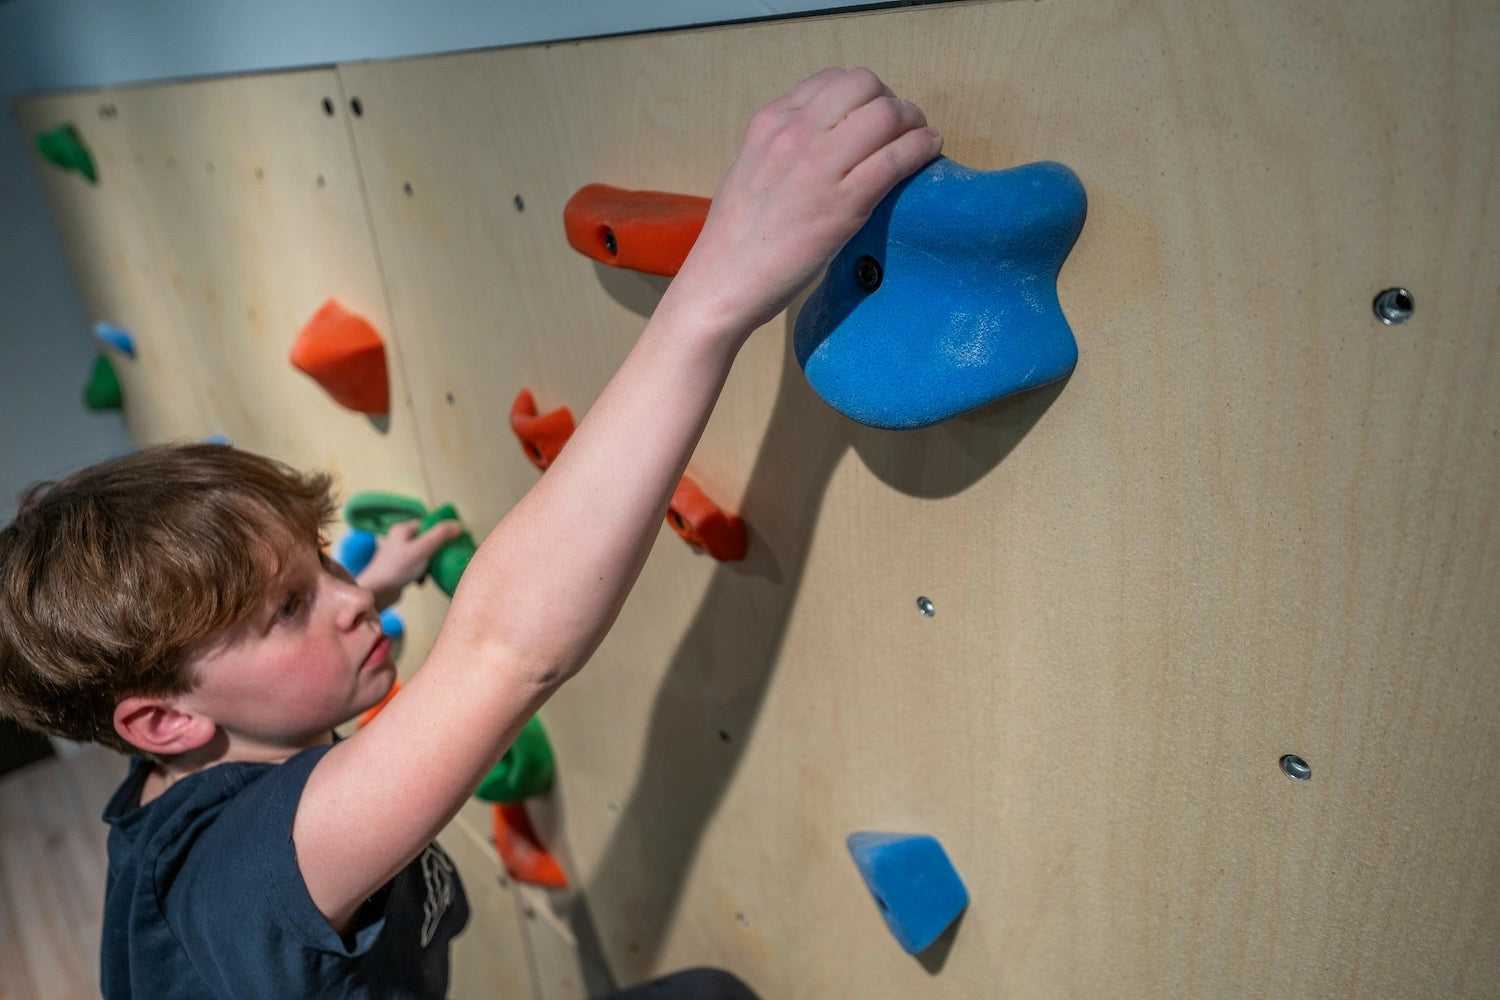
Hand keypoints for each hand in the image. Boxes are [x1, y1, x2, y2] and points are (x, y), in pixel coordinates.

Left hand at [356, 518, 465, 608]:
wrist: (377, 592)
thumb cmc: (398, 569)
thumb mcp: (423, 549)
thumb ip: (441, 535)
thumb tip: (458, 525)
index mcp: (403, 529)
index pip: (427, 524)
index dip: (440, 531)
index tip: (452, 541)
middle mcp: (399, 539)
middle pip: (426, 540)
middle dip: (436, 551)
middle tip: (444, 558)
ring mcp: (398, 555)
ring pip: (423, 555)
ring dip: (430, 564)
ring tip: (429, 572)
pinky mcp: (399, 569)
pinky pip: (417, 567)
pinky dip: (422, 573)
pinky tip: (421, 582)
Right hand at [673, 67, 941, 333]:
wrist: (723, 282)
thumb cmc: (736, 237)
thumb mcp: (750, 168)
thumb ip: (783, 146)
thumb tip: (826, 139)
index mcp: (771, 122)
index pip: (832, 80)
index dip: (863, 94)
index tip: (873, 118)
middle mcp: (796, 133)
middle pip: (865, 86)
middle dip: (892, 102)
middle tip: (901, 129)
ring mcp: (820, 166)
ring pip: (886, 114)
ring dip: (913, 122)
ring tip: (920, 139)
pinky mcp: (844, 203)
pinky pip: (895, 158)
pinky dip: (921, 148)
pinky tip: (929, 152)